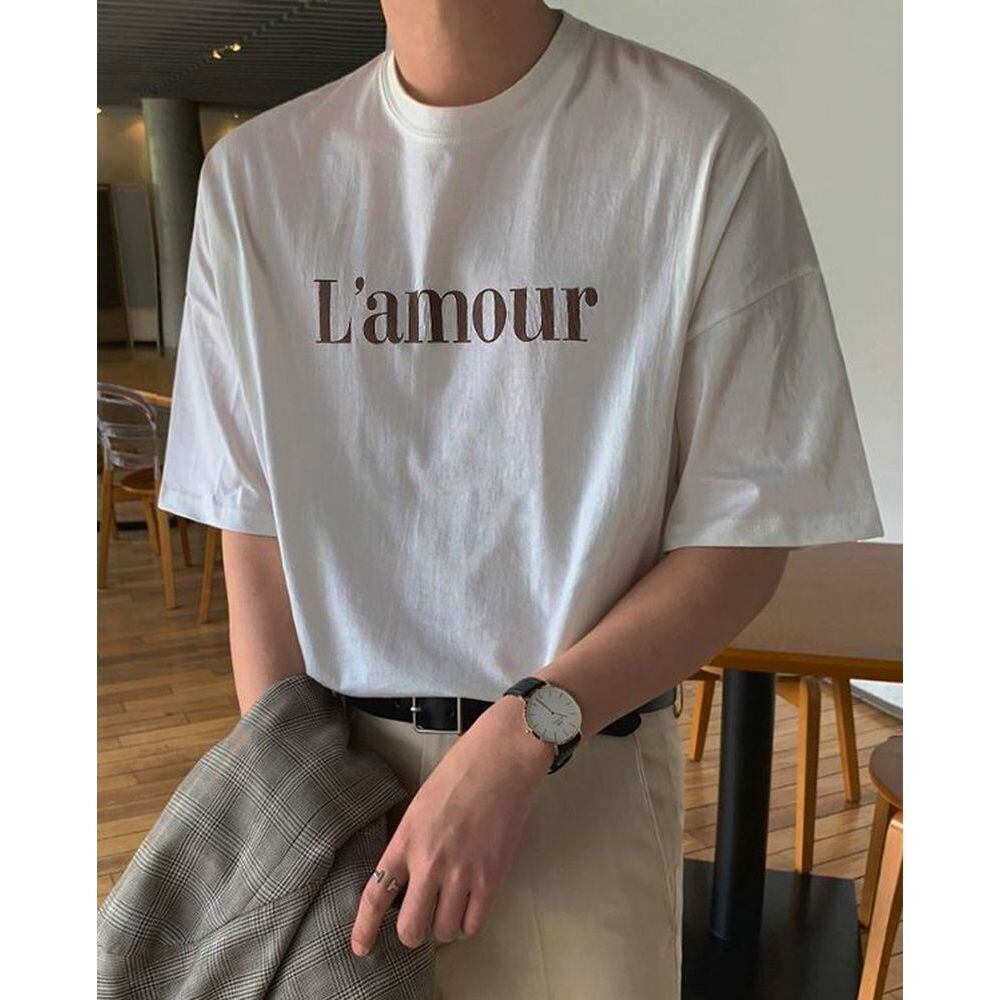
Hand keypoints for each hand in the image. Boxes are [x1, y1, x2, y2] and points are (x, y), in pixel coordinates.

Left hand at [350, 694, 553, 955]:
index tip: (360, 947)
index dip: (364, 928)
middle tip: (422, 919)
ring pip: (443, 931)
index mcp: (406, 838)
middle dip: (413, 932)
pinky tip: (472, 904)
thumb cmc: (462, 771)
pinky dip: (470, 922)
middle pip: (410, 928)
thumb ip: (412, 841)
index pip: (376, 894)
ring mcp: (461, 872)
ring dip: (445, 925)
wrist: (502, 758)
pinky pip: (473, 924)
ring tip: (452, 904)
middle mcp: (428, 861)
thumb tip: (411, 875)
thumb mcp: (421, 804)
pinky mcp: (490, 877)